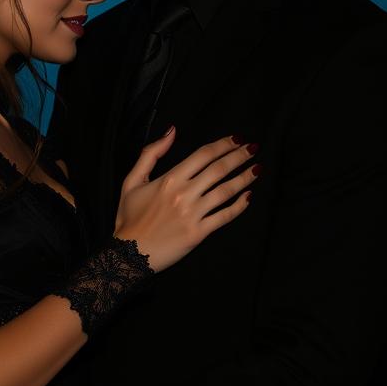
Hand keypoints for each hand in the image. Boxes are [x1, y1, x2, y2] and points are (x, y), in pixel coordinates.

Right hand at [114, 128, 257, 271]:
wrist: (128, 254)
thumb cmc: (129, 217)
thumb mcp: (132, 180)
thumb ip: (150, 154)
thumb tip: (172, 131)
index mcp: (169, 179)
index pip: (203, 155)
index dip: (223, 144)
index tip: (236, 139)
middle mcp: (184, 194)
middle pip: (218, 169)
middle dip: (239, 156)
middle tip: (254, 147)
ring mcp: (193, 214)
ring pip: (225, 191)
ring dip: (244, 178)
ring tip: (257, 168)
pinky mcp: (199, 233)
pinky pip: (225, 217)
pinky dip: (239, 206)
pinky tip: (248, 196)